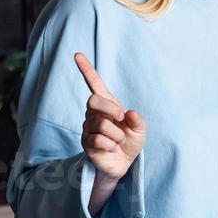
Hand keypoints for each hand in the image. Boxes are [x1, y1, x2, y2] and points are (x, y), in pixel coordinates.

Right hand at [74, 52, 146, 179]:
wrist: (124, 163)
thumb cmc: (130, 141)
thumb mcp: (140, 129)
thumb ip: (138, 120)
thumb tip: (129, 113)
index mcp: (107, 103)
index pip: (94, 83)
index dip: (86, 69)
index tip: (77, 54)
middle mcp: (94, 113)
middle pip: (93, 101)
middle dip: (111, 110)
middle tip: (122, 119)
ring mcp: (88, 127)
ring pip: (101, 124)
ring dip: (117, 135)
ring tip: (119, 141)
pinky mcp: (86, 142)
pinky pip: (98, 140)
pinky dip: (112, 146)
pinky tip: (112, 149)